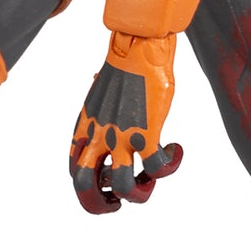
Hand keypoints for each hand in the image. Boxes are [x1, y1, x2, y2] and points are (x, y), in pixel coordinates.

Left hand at [69, 32, 183, 212]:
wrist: (138, 46)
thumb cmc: (123, 68)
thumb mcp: (100, 97)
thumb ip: (100, 115)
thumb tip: (100, 109)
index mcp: (85, 129)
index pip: (74, 171)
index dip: (90, 187)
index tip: (108, 182)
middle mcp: (99, 137)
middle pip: (85, 187)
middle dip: (101, 205)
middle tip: (119, 204)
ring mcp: (122, 137)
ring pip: (123, 186)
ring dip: (140, 194)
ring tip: (151, 179)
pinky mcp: (147, 133)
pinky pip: (158, 168)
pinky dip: (170, 165)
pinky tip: (176, 149)